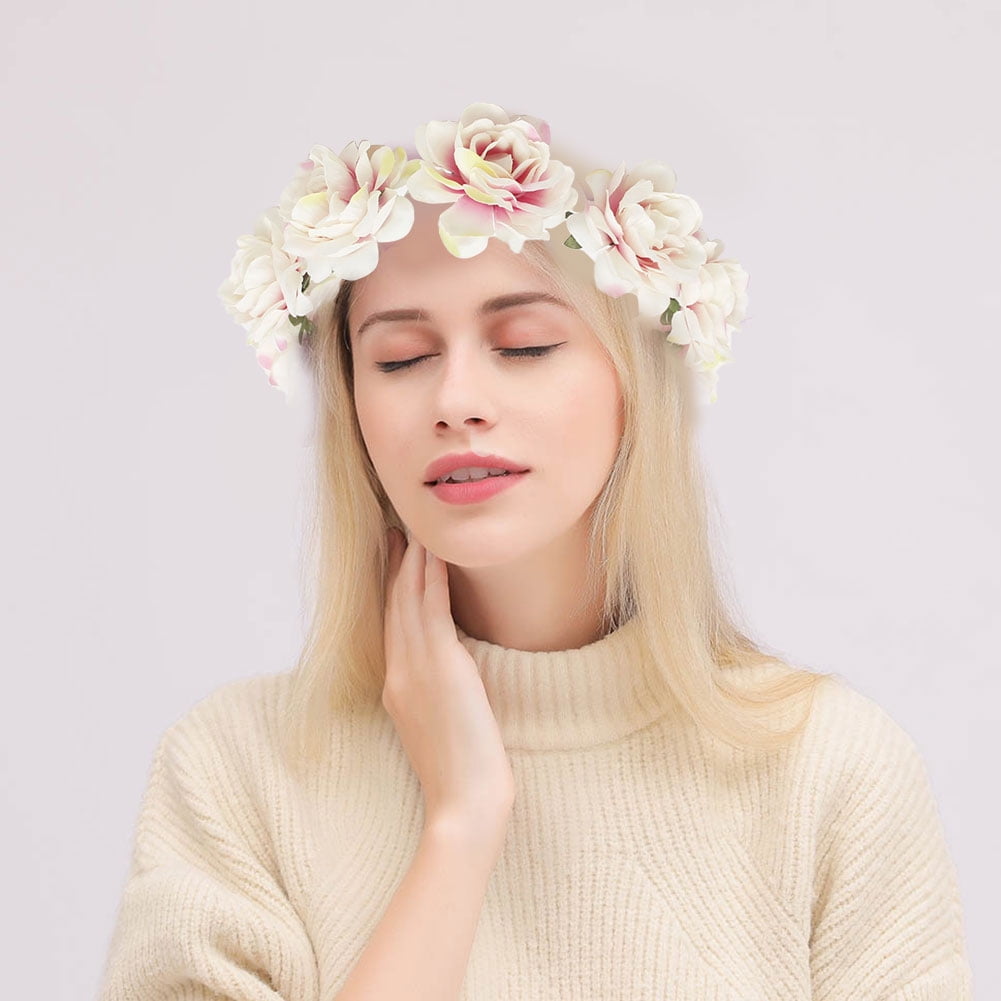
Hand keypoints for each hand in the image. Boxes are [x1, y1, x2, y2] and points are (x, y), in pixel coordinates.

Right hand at [382, 528, 514, 850]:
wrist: (464, 801)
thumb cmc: (461, 772)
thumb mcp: (439, 724)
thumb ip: (436, 691)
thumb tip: (451, 665)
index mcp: (396, 686)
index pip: (392, 624)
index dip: (393, 587)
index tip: (397, 557)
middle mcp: (398, 672)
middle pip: (394, 605)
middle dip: (398, 565)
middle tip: (400, 530)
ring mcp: (416, 668)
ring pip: (410, 601)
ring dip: (415, 561)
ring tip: (420, 529)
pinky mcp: (442, 667)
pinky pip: (433, 611)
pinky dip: (432, 579)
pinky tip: (436, 555)